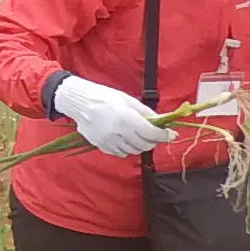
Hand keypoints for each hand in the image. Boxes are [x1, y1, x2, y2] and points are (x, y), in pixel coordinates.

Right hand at [53, 76, 174, 157]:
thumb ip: (146, 113)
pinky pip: (121, 152)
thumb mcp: (128, 100)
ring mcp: (109, 141)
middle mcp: (118, 133)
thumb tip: (162, 122)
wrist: (79, 102)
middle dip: (153, 140)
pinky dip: (127, 148)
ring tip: (138, 135)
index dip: (164, 135)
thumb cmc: (104, 97)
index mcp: (127, 119)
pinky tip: (125, 139)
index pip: (152, 134)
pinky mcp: (101, 146)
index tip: (171, 134)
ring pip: (134, 151)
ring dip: (140, 145)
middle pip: (145, 145)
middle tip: (154, 134)